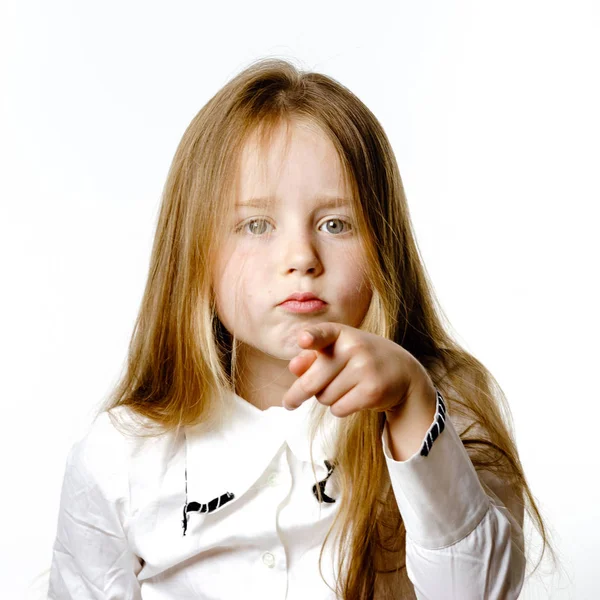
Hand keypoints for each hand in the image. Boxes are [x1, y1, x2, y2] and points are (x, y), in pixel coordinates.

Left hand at [281, 322, 433, 418]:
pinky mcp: (372, 390)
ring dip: (327, 398)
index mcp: (341, 333)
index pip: (323, 333)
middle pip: (311, 382)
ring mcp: (364, 368)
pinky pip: (338, 409)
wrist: (402, 371)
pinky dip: (340, 408)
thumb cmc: (359, 359)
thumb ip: (311, 357)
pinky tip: (353, 397)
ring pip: (324, 398)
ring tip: (344, 387)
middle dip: (297, 395)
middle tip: (289, 403)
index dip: (312, 338)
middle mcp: (353, 347)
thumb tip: (294, 367)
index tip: (304, 340)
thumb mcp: (337, 351)